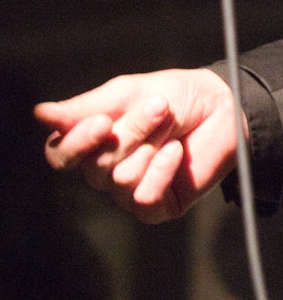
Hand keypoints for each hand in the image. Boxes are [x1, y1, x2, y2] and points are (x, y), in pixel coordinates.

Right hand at [34, 68, 242, 222]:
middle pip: (97, 165)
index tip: (102, 122)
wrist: (223, 106)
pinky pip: (144, 197)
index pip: (61, 155)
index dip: (76, 143)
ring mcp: (130, 192)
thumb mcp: (128, 92)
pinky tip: (177, 152)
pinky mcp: (157, 207)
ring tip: (171, 128)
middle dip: (132, 131)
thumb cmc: (176, 96)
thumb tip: (42, 114)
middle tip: (160, 108)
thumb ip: (85, 107)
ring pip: (121, 180)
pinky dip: (163, 169)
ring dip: (152, 145)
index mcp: (93, 141)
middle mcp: (106, 171)